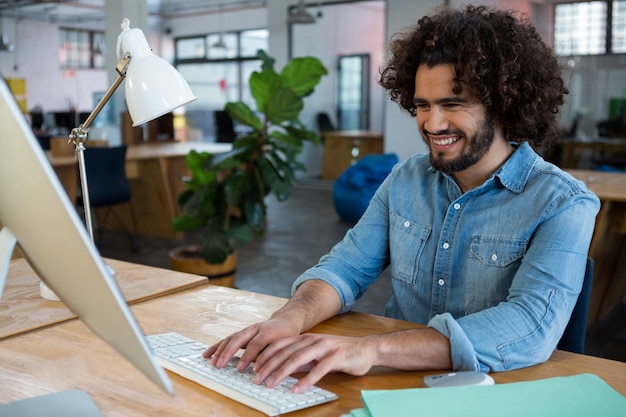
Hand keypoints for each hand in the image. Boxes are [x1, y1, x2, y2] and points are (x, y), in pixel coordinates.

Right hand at [203, 317, 299, 371]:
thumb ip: (273, 355)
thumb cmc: (286, 336)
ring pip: (231, 338)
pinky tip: (207, 354)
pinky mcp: (242, 332)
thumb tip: (262, 369)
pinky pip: (227, 339)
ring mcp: (247, 330)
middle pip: (238, 339)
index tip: (240, 368)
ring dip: (220, 350)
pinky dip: (217, 346)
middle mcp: (255, 329)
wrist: (285, 321)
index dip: (247, 357)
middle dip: (228, 353)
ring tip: (211, 362)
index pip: (255, 344)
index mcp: (267, 332)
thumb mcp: (285, 345)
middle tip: (220, 365)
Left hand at [251, 333, 377, 392]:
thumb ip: (302, 359)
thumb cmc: (341, 353)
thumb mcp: (317, 353)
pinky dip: (306, 380)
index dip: (265, 356)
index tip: (253, 368)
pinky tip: (297, 389)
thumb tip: (282, 369)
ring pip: (298, 359)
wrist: (367, 348)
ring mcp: (324, 347)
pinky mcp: (336, 357)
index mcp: (306, 338)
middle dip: (268, 366)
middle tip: (256, 379)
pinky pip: (318, 369)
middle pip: (285, 352)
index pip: (280, 345)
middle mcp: (313, 340)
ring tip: (271, 384)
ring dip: (282, 372)